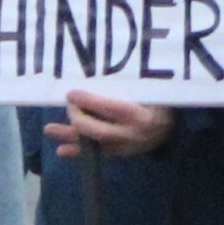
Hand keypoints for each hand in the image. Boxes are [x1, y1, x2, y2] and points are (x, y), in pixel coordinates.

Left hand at [46, 89, 175, 159]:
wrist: (174, 127)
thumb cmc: (161, 101)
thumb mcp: (151, 90)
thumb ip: (131, 85)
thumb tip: (101, 70)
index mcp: (141, 117)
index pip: (111, 109)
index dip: (89, 101)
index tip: (72, 92)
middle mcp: (132, 136)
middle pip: (99, 131)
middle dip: (78, 118)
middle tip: (68, 104)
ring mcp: (126, 148)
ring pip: (94, 145)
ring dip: (70, 137)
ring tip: (49, 129)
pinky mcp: (121, 154)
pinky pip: (97, 154)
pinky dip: (78, 152)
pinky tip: (61, 151)